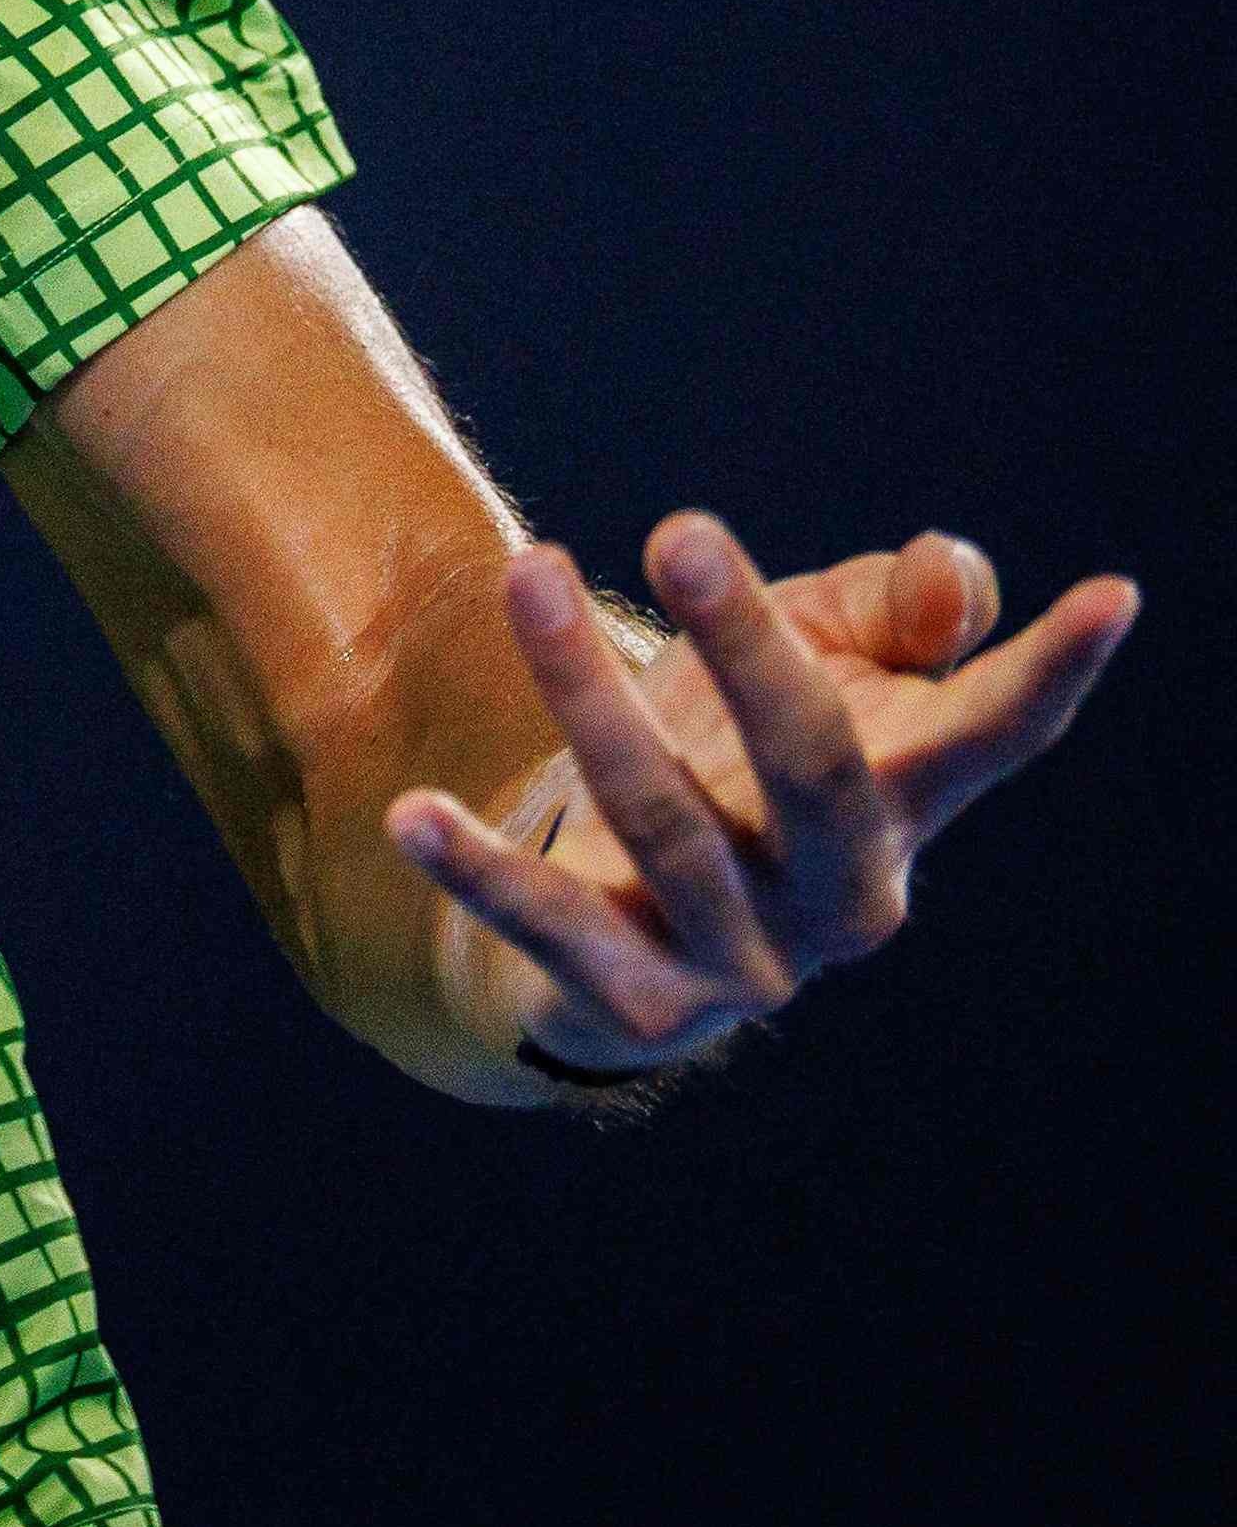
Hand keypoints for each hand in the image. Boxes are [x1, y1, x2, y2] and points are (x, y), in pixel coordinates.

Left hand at [390, 512, 1142, 1088]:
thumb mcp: (821, 663)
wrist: (625, 924)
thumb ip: (894, 611)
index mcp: (906, 803)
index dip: (1055, 670)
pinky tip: (411, 812)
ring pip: (665, 819)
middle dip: (751, 647)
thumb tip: (955, 577)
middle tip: (681, 525)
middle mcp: (845, 893)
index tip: (1115, 594)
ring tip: (527, 570)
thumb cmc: (738, 755)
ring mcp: (748, 959)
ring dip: (586, 691)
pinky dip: (478, 871)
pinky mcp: (638, 1001)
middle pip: (815, 766)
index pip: (995, 734)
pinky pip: (549, 929)